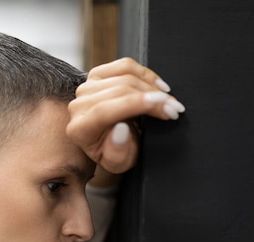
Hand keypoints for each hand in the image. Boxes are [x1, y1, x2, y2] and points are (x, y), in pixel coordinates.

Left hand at [67, 57, 184, 174]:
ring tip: (168, 100)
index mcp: (79, 129)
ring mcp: (86, 87)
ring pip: (124, 77)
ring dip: (152, 87)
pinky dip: (146, 74)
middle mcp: (78, 106)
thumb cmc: (114, 152)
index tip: (164, 107)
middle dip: (152, 98)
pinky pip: (125, 66)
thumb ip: (117, 153)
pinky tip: (157, 86)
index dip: (137, 105)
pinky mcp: (96, 74)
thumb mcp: (118, 163)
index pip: (105, 110)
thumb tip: (120, 130)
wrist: (107, 141)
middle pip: (119, 91)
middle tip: (174, 109)